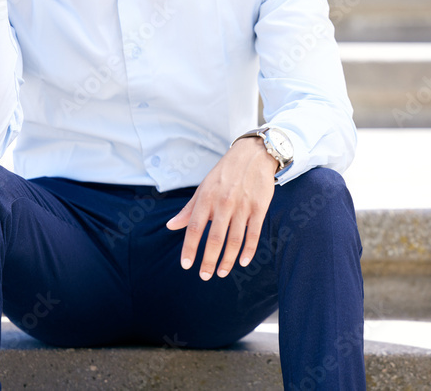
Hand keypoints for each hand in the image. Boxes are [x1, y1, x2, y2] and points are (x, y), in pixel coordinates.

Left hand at [166, 137, 276, 279]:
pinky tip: (243, 262)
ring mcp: (243, 206)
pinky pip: (253, 233)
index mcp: (207, 197)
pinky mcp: (259, 207)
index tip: (186, 265)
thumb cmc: (224, 173)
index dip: (190, 248)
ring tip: (221, 273)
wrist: (253, 154)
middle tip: (204, 276)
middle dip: (208, 260)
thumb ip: (189, 209)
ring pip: (234, 239)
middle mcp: (224, 202)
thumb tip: (171, 226)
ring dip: (228, 260)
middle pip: (215, 238)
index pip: (195, 227)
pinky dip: (248, 250)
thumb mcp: (203, 187)